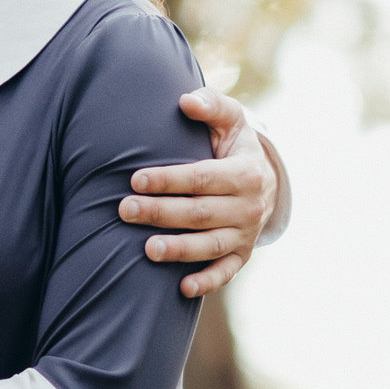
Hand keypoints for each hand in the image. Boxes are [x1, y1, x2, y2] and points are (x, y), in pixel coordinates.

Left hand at [124, 89, 279, 297]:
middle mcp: (249, 207)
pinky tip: (182, 288)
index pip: (201, 178)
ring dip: (179, 249)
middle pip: (199, 213)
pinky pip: (225, 271)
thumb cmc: (234, 146)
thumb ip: (211, 105)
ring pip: (210, 245)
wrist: (264, 181)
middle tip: (124, 210)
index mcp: (246, 173)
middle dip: (161, 213)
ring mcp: (245, 234)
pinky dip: (207, 282)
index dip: (168, 180)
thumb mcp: (231, 120)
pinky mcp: (241, 255)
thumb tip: (185, 100)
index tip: (135, 180)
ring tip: (147, 250)